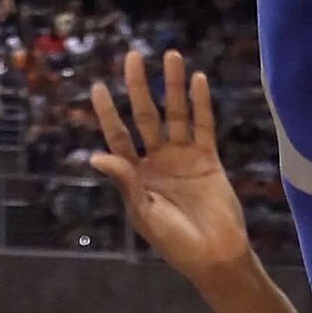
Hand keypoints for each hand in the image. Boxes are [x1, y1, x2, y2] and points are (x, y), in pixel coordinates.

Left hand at [89, 49, 250, 283]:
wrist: (215, 256)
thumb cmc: (175, 243)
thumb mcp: (144, 214)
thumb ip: (125, 182)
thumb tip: (96, 157)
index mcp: (135, 176)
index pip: (118, 136)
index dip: (108, 113)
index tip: (98, 87)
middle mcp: (157, 161)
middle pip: (145, 116)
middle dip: (139, 87)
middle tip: (132, 56)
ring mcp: (183, 157)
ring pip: (176, 114)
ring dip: (173, 86)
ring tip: (171, 56)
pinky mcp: (208, 159)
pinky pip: (203, 126)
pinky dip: (201, 104)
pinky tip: (197, 81)